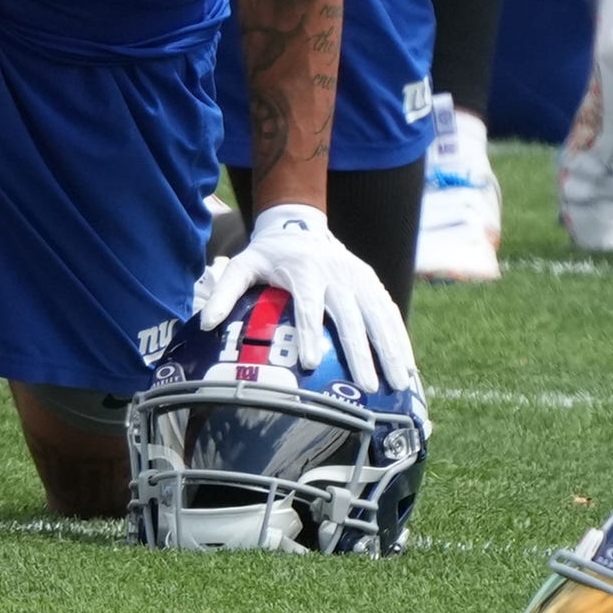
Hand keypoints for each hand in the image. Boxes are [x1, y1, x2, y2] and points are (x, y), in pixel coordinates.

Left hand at [193, 203, 416, 393]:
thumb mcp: (241, 266)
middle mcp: (337, 273)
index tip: (311, 364)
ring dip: (389, 349)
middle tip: (366, 387)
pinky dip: (400, 339)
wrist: (299, 225)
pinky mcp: (373, 283)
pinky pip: (390, 313)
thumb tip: (206, 324)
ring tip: (396, 384)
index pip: (308, 305)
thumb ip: (225, 292)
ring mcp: (359, 278)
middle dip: (360, 352)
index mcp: (304, 271)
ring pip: (378, 316)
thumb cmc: (267, 257)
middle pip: (350, 316)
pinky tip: (407, 368)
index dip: (309, 333)